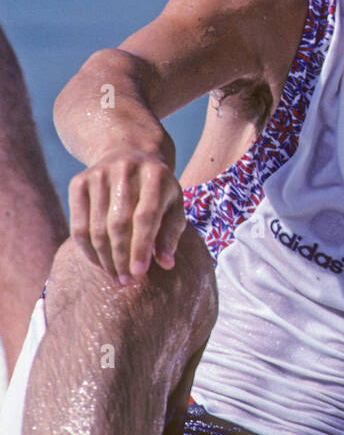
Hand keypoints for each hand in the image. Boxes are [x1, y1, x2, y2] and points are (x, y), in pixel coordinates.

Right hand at [68, 149, 186, 284]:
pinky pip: (79, 224)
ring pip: (96, 227)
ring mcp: (99, 174)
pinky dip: (87, 249)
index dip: (141, 247)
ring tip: (115, 276)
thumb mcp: (173, 206)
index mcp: (156, 175)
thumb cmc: (158, 190)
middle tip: (127, 281)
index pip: (145, 217)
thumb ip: (171, 234)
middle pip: (118, 224)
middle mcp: (125, 170)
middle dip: (121, 258)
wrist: (129, 153)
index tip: (140, 273)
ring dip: (105, 258)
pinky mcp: (79, 181)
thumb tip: (166, 264)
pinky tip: (99, 262)